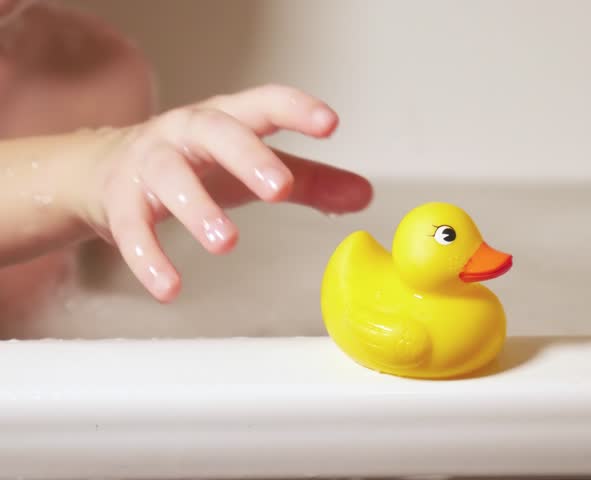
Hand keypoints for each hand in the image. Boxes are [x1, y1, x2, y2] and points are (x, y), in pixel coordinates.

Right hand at [78, 84, 372, 302]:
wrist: (102, 169)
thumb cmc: (195, 163)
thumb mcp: (252, 167)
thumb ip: (308, 179)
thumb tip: (365, 194)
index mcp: (228, 119)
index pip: (264, 104)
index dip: (296, 109)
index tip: (330, 123)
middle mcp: (186, 132)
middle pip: (217, 132)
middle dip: (248, 157)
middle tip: (279, 188)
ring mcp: (150, 163)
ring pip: (171, 178)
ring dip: (198, 209)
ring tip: (226, 243)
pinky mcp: (120, 201)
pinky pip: (131, 228)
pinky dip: (149, 258)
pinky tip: (169, 288)